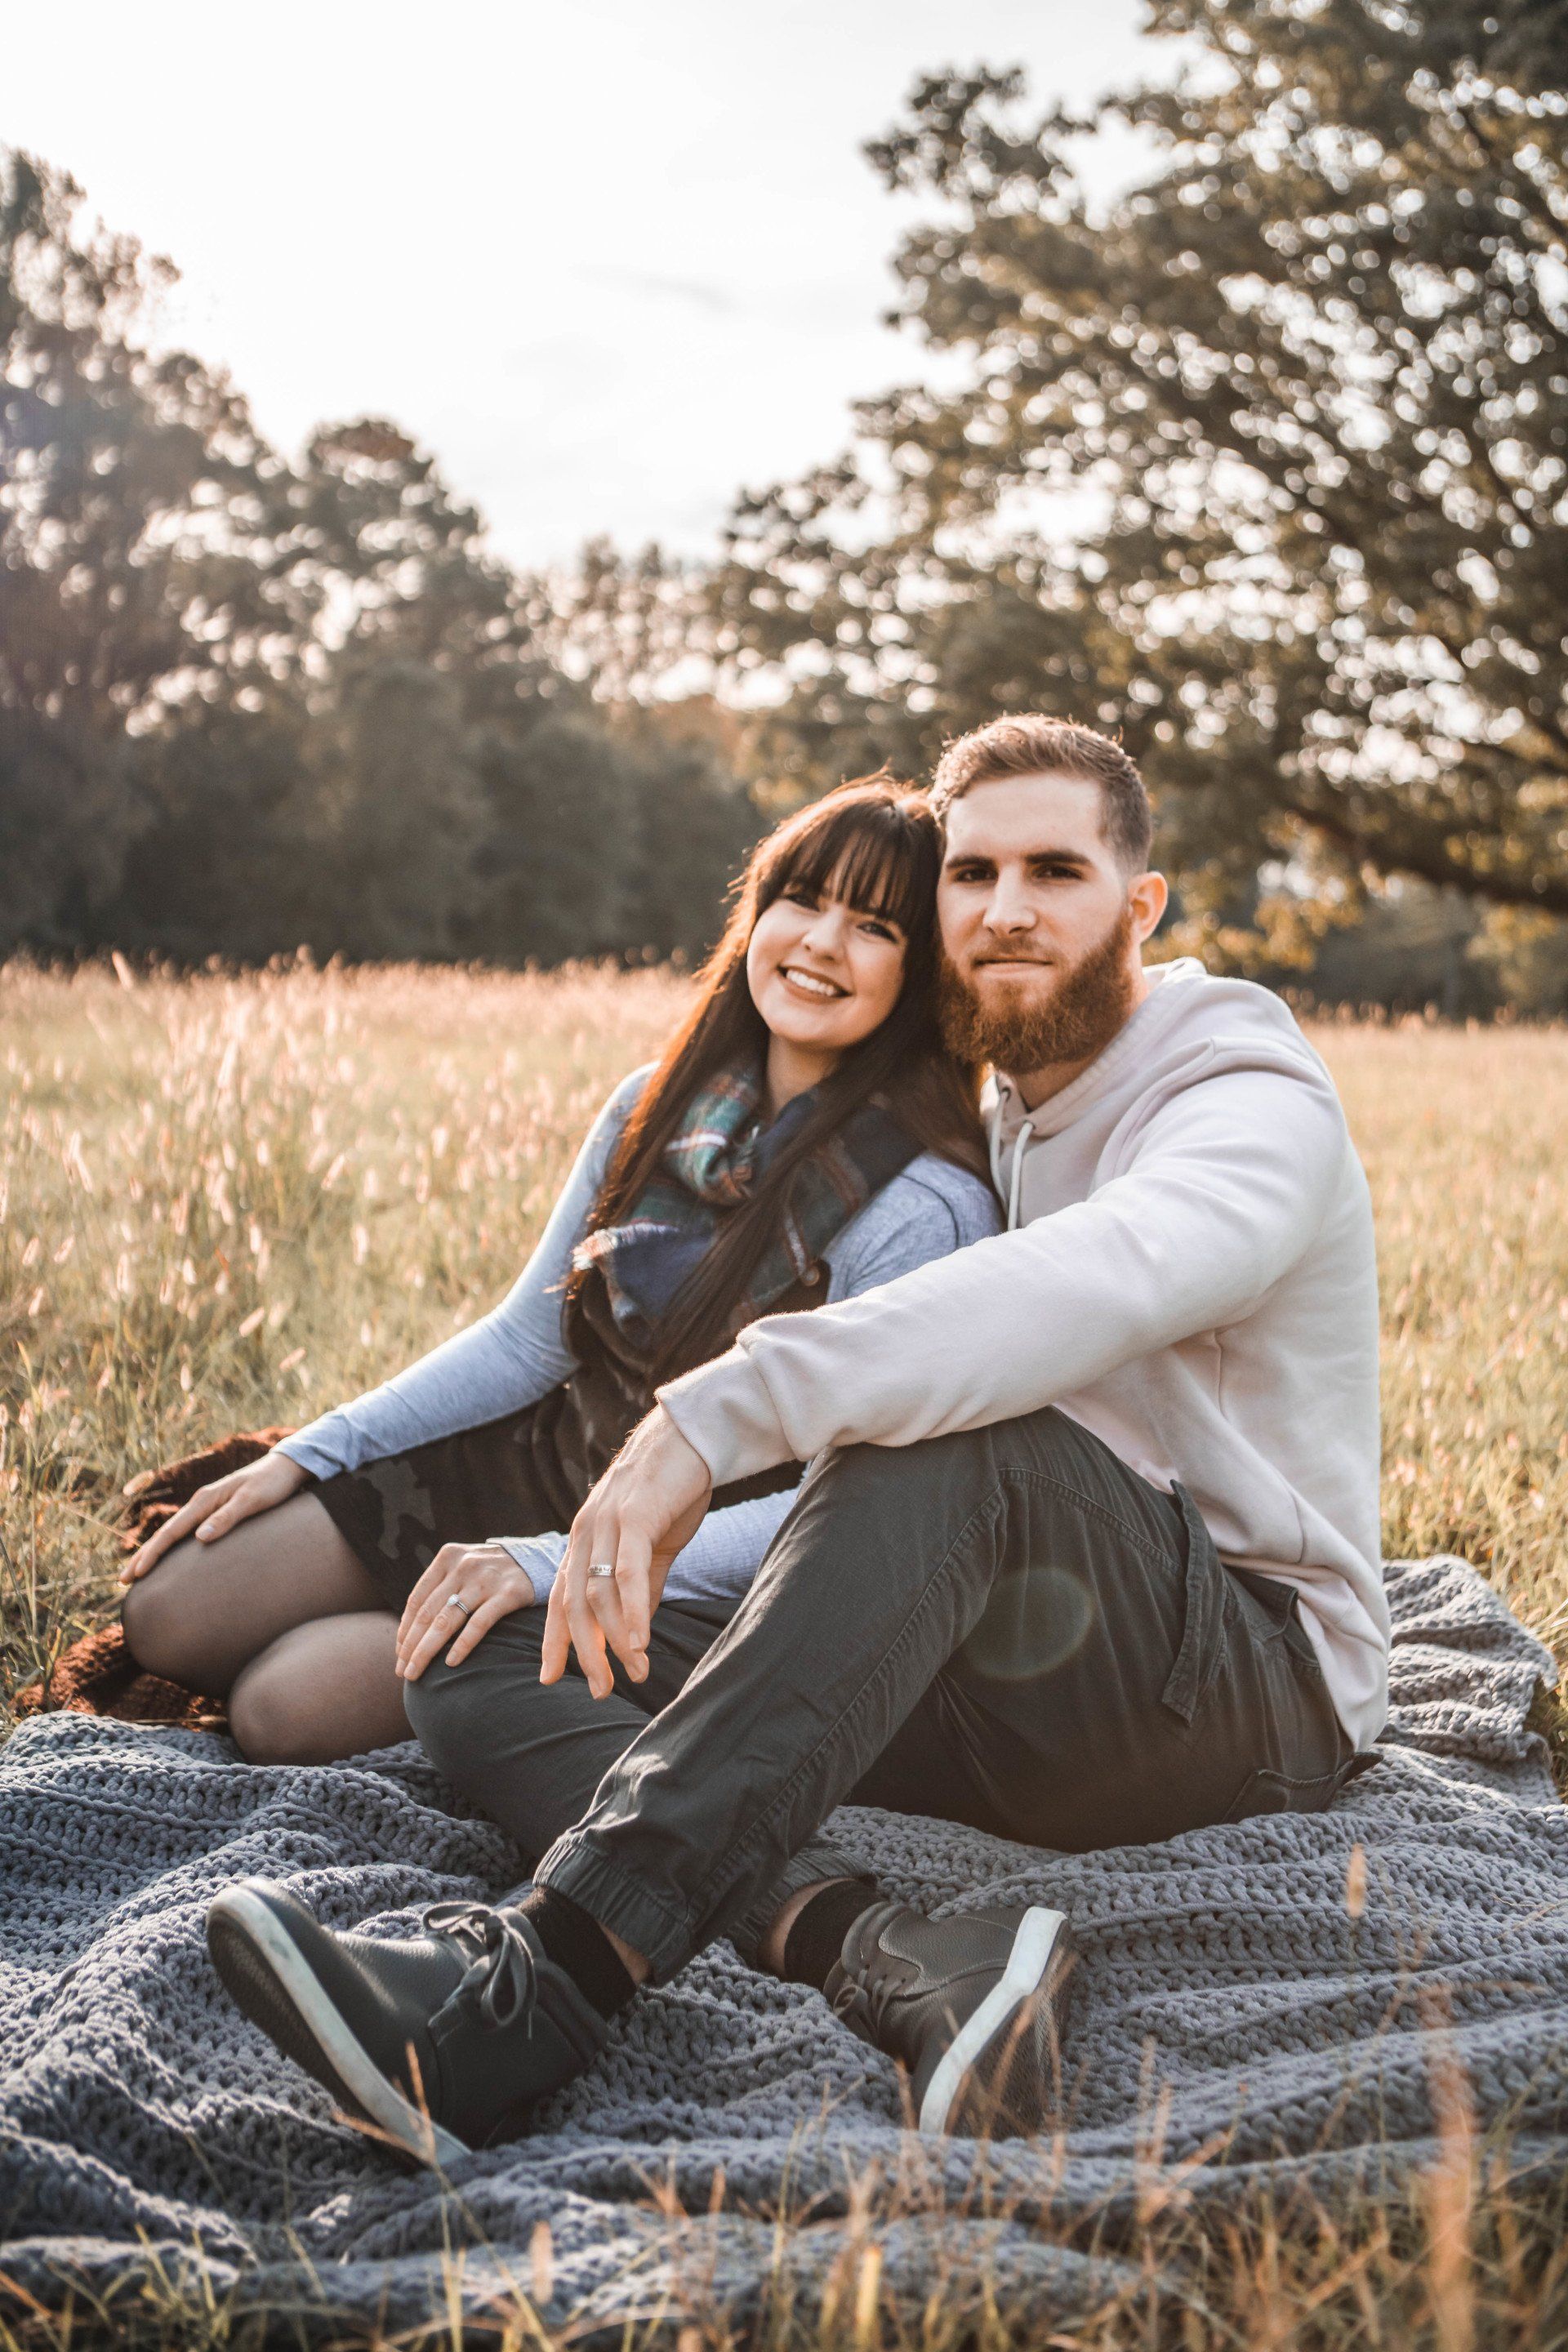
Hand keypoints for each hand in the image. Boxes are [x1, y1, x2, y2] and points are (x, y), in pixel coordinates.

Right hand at [118, 1448, 307, 1582]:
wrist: (286, 1467)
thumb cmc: (272, 1485)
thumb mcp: (253, 1500)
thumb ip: (228, 1517)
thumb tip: (200, 1538)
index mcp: (205, 1500)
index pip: (172, 1531)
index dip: (152, 1554)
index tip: (137, 1574)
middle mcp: (201, 1503)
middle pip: (166, 1533)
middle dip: (144, 1557)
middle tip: (123, 1581)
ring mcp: (207, 1508)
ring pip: (173, 1533)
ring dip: (154, 1553)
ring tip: (138, 1573)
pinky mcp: (215, 1512)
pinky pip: (186, 1533)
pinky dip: (172, 1547)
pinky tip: (170, 1559)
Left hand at [396, 1542, 536, 1681]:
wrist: (536, 1560)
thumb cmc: (489, 1573)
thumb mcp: (462, 1568)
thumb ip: (439, 1589)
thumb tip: (409, 1632)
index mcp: (447, 1558)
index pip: (417, 1600)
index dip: (405, 1631)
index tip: (399, 1655)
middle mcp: (463, 1566)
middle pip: (428, 1613)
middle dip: (411, 1647)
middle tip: (403, 1671)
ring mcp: (485, 1579)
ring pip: (447, 1620)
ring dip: (427, 1650)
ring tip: (416, 1672)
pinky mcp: (508, 1593)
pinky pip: (479, 1623)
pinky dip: (463, 1644)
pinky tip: (451, 1663)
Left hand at [542, 1407, 712, 1698]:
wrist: (690, 1436)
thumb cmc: (671, 1488)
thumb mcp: (650, 1543)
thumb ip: (640, 1583)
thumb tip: (634, 1628)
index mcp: (583, 1539)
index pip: (560, 1598)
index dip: (554, 1639)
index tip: (551, 1678)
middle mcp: (584, 1533)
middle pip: (573, 1605)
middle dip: (584, 1653)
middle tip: (599, 1691)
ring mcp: (605, 1525)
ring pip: (598, 1594)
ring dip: (614, 1640)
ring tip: (634, 1673)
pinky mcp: (633, 1518)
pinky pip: (626, 1573)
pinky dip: (631, 1610)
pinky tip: (639, 1641)